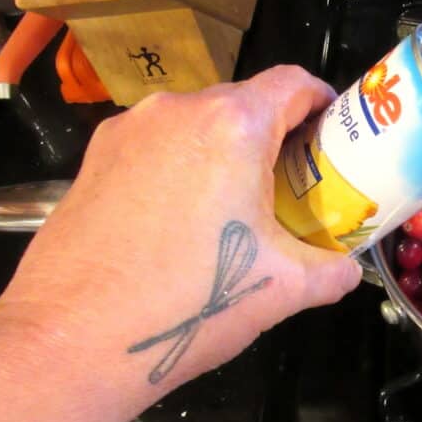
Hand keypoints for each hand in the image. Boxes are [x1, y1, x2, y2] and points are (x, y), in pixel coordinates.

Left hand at [0, 65, 361, 405]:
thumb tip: (348, 269)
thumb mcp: (283, 289)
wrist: (72, 338)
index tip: (336, 132)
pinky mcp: (94, 158)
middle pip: (244, 103)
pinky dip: (180, 167)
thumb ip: (332, 271)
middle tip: (293, 184)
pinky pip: (155, 147)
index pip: (294, 83)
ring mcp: (128, 131)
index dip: (324, 101)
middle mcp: (178, 110)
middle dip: (275, 136)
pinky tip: (180, 221)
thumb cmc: (189, 303)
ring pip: (196, 125)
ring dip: (224, 152)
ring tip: (235, 207)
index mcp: (234, 126)